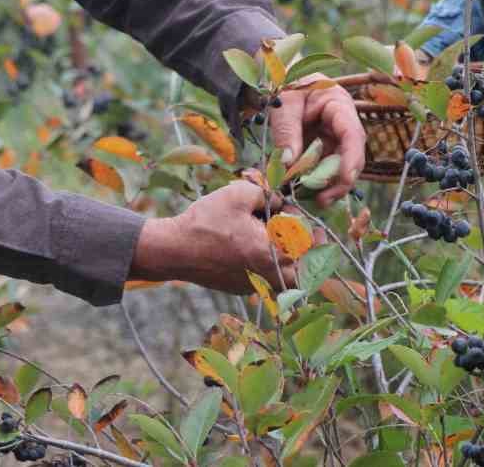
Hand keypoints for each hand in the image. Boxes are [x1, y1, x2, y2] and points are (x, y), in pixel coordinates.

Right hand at [129, 180, 296, 292]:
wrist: (174, 250)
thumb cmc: (207, 222)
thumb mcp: (239, 194)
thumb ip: (267, 194)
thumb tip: (278, 201)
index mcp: (272, 254)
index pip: (307, 246)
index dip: (309, 229)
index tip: (301, 217)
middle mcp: (267, 276)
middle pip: (302, 272)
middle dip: (304, 252)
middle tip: (297, 234)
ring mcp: (253, 286)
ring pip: (284, 279)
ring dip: (286, 261)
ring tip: (275, 239)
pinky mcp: (239, 288)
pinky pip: (264, 280)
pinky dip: (266, 265)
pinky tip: (252, 246)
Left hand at [269, 78, 365, 206]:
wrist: (282, 85)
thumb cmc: (286, 88)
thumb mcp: (284, 105)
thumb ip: (286, 132)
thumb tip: (288, 164)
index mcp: (338, 104)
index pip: (352, 133)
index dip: (352, 158)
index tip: (346, 179)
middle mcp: (343, 124)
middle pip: (352, 156)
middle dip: (341, 180)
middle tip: (322, 199)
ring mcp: (336, 138)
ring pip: (340, 167)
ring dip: (329, 185)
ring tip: (313, 200)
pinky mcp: (326, 149)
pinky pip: (326, 169)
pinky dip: (317, 182)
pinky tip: (306, 192)